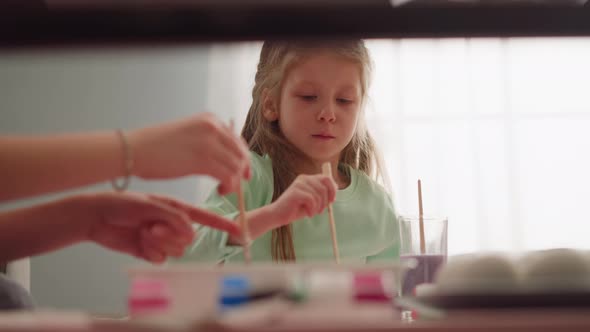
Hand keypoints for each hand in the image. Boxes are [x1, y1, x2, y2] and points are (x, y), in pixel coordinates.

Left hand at [82, 192, 241, 263]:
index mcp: (177, 208)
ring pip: (177, 251)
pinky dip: (151, 253)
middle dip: (172, 236)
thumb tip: (191, 234)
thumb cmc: (123, 204)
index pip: (206, 217)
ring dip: (160, 244)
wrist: (96, 217)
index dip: (223, 224)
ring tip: (144, 232)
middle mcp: (172, 224)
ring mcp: (162, 238)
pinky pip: (162, 259)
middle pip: (189, 239)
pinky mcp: (150, 251)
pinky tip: (139, 244)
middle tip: (153, 227)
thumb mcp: (151, 206)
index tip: (239, 230)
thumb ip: (175, 218)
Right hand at [129, 113, 250, 194]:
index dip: (243, 158)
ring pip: (236, 166)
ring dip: (234, 181)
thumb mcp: (187, 135)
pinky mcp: (203, 160)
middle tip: (237, 185)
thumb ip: (207, 141)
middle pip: (240, 153)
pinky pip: (228, 176)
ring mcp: (209, 142)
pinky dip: (229, 186)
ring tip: (223, 189)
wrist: (133, 150)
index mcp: (210, 119)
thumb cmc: (155, 147)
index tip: (242, 172)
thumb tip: (224, 156)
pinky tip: (219, 190)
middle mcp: (213, 127)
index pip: (237, 140)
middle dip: (242, 170)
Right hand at [270, 174, 336, 226]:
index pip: (326, 178)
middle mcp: (303, 178)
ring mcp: (299, 184)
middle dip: (326, 200)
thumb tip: (336, 187)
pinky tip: (307, 214)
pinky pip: (312, 200)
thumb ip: (323, 194)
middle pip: (324, 186)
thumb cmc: (296, 209)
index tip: (332, 201)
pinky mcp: (295, 192)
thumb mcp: (312, 201)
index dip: (332, 189)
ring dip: (318, 208)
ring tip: (311, 213)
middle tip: (320, 211)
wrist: (278, 216)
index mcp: (308, 179)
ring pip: (319, 195)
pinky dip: (312, 210)